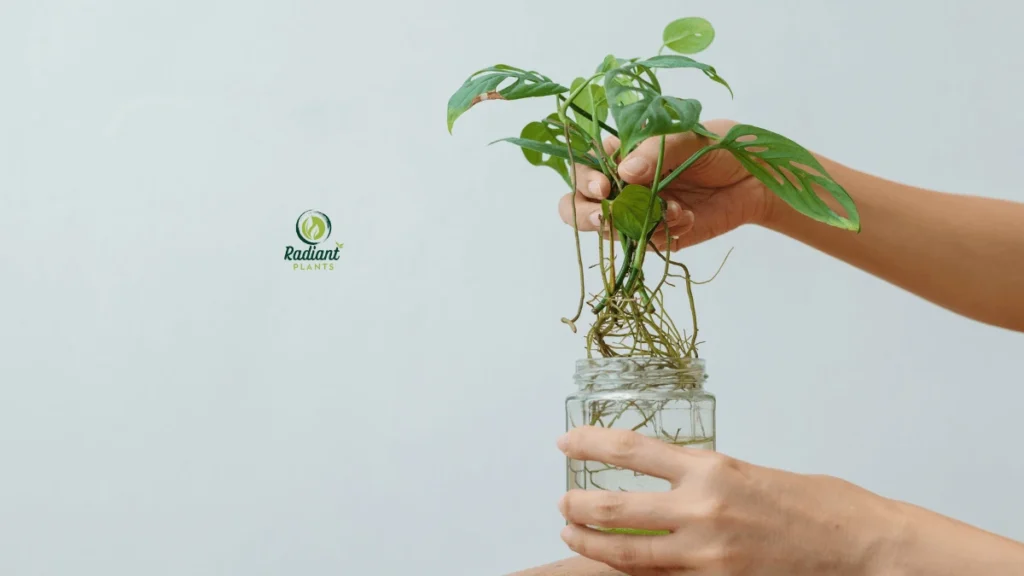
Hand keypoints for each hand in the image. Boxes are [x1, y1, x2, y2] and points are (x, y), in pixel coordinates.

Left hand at [555, 426, 901, 575]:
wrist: (865, 547)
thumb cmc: (820, 506)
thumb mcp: (753, 473)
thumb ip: (707, 478)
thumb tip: (672, 484)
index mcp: (713, 469)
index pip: (631, 450)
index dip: (589, 445)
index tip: (566, 443)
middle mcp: (703, 510)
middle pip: (615, 508)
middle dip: (579, 507)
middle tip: (562, 505)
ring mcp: (708, 556)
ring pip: (628, 555)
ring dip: (593, 545)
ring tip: (573, 536)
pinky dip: (634, 573)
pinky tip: (620, 566)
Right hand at [557, 119, 774, 251]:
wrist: (757, 181)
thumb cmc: (723, 148)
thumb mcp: (692, 138)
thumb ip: (657, 151)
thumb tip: (624, 171)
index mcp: (625, 152)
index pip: (587, 164)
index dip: (585, 177)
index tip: (603, 185)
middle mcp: (623, 183)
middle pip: (580, 202)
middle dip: (584, 213)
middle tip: (604, 217)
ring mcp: (637, 211)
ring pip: (607, 228)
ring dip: (635, 224)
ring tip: (674, 211)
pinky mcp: (655, 235)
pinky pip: (641, 243)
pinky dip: (661, 232)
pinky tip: (687, 218)